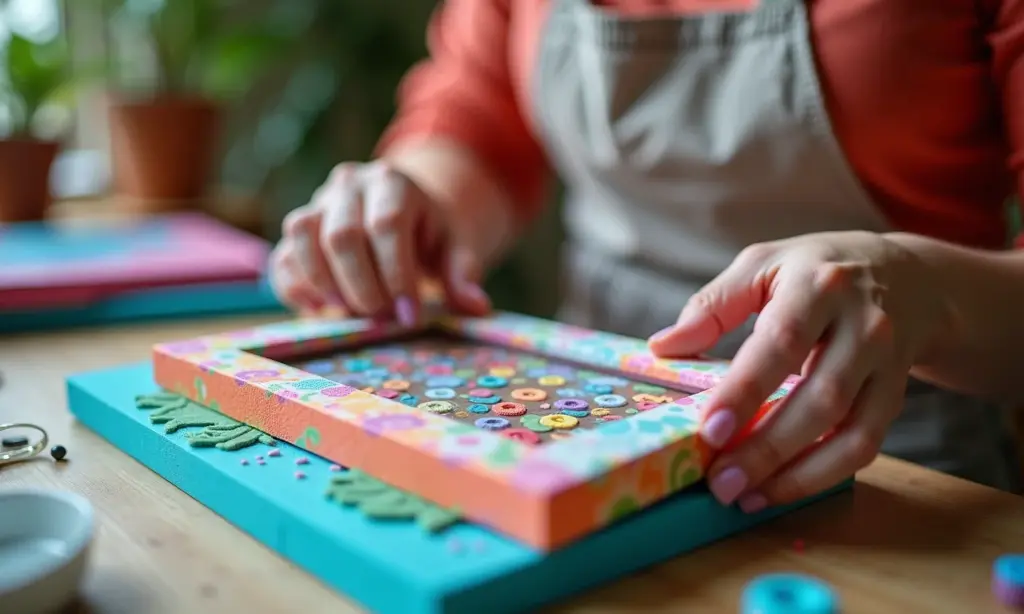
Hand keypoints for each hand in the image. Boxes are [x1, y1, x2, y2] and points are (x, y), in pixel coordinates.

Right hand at [269, 160, 490, 322]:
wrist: (403, 212)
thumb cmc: (432, 234)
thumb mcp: (457, 246)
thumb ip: (464, 273)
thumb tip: (475, 306)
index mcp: (393, 183)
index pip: (387, 225)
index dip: (396, 274)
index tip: (410, 316)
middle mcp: (349, 185)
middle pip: (342, 236)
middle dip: (362, 287)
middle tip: (382, 320)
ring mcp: (317, 203)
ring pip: (302, 237)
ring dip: (325, 285)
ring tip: (351, 314)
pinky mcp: (296, 231)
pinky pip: (282, 257)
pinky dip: (297, 289)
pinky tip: (322, 311)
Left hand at [648, 231, 948, 511]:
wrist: (908, 276)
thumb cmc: (816, 270)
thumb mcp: (762, 264)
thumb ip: (713, 305)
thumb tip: (663, 347)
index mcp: (819, 286)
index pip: (782, 342)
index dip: (746, 390)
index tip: (710, 430)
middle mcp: (863, 325)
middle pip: (821, 398)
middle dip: (769, 447)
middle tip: (721, 482)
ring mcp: (887, 364)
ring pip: (851, 431)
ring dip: (798, 474)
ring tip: (747, 496)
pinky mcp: (897, 395)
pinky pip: (866, 444)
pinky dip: (824, 474)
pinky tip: (781, 488)